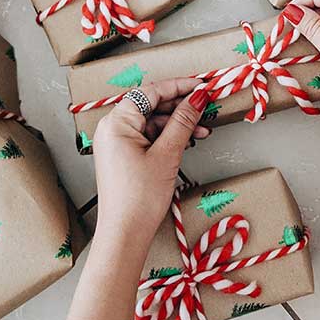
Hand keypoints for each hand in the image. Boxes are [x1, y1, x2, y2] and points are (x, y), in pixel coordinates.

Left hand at [92, 78, 210, 235]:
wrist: (126, 233)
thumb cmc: (139, 197)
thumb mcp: (167, 154)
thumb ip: (183, 122)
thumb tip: (198, 98)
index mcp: (117, 122)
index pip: (151, 92)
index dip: (179, 86)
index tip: (202, 86)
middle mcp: (113, 128)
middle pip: (152, 105)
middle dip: (181, 106)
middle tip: (207, 106)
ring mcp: (118, 142)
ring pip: (153, 122)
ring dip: (179, 124)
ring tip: (204, 130)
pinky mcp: (125, 155)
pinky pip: (149, 137)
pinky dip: (169, 137)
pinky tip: (189, 141)